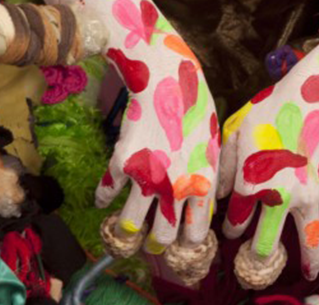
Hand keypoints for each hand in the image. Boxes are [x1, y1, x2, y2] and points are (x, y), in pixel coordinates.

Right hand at [85, 0, 219, 249]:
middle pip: (161, 236)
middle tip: (151, 241)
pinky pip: (107, 192)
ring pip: (130, 224)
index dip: (186, 243)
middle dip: (156, 242)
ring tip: (125, 230)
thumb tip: (206, 205)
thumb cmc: (196, 106)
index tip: (180, 243)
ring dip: (127, 230)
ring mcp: (146, 178)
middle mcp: (174, 188)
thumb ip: (209, 177)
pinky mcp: (121, 163)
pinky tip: (104, 197)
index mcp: (202, 184)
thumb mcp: (214, 144)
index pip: (194, 233)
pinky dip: (104, 197)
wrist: (167, 75)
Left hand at [217, 19, 318, 279]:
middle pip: (268, 239)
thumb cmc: (270, 108)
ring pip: (309, 237)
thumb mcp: (237, 130)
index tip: (233, 232)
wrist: (313, 93)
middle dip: (261, 255)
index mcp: (251, 184)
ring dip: (309, 259)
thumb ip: (225, 165)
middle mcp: (280, 196)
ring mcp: (310, 194)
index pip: (238, 220)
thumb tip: (221, 195)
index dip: (233, 229)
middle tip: (260, 265)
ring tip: (309, 276)